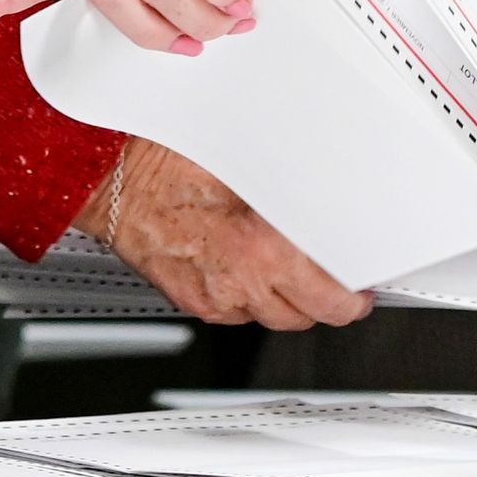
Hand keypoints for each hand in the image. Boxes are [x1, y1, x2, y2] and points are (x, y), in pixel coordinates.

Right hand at [80, 139, 368, 329]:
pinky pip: (240, 313)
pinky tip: (251, 267)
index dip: (355, 295)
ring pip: (274, 318)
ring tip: (293, 268)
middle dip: (326, 298)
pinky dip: (253, 296)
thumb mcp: (247, 161)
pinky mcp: (195, 302)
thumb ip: (294, 187)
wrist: (113, 176)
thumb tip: (331, 191)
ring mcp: (215, 298)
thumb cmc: (167, 159)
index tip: (363, 285)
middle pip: (308, 315)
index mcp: (261, 248)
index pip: (333, 299)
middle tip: (337, 276)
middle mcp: (240, 282)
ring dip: (290, 298)